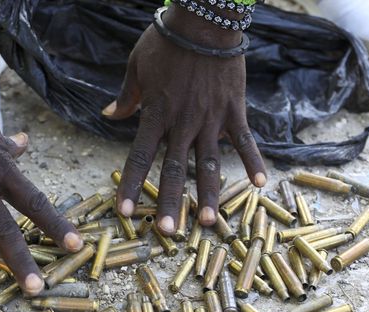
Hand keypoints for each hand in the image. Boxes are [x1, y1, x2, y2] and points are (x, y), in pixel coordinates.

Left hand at [103, 4, 265, 234]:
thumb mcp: (137, 66)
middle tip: (168, 233)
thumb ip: (126, 97)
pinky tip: (260, 185)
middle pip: (175, 170)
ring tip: (210, 224)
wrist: (204, 19)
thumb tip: (108, 115)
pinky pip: (245, 140)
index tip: (125, 212)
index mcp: (156, 114)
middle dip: (171, 203)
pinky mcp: (234, 111)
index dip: (131, 185)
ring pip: (209, 164)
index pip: (139, 157)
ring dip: (210, 195)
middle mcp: (183, 123)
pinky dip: (253, 161)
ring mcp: (211, 119)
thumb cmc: (166, 40)